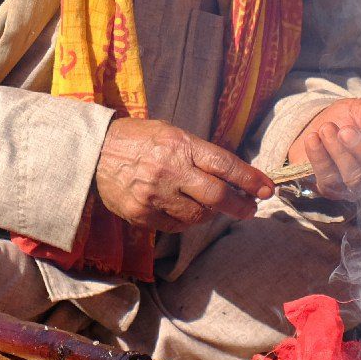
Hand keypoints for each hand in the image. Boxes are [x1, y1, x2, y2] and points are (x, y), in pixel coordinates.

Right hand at [94, 117, 272, 234]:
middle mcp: (169, 171)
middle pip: (217, 196)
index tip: (267, 189)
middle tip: (250, 208)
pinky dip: (186, 220)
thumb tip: (233, 175)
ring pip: (198, 215)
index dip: (250, 179)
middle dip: (240, 205)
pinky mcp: (142, 214)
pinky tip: (184, 210)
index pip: (225, 165)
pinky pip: (176, 226)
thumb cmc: (138, 139)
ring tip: (212, 207)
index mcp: (180, 145)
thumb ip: (199, 153)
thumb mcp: (171, 134)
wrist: (93, 152)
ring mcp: (154, 195)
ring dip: (211, 214)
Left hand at [287, 97, 360, 200]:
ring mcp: (359, 187)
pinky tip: (313, 138)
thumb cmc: (347, 117)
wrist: (316, 125)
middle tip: (346, 130)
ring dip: (339, 153)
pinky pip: (330, 180)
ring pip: (356, 180)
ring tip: (326, 128)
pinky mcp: (334, 191)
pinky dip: (319, 157)